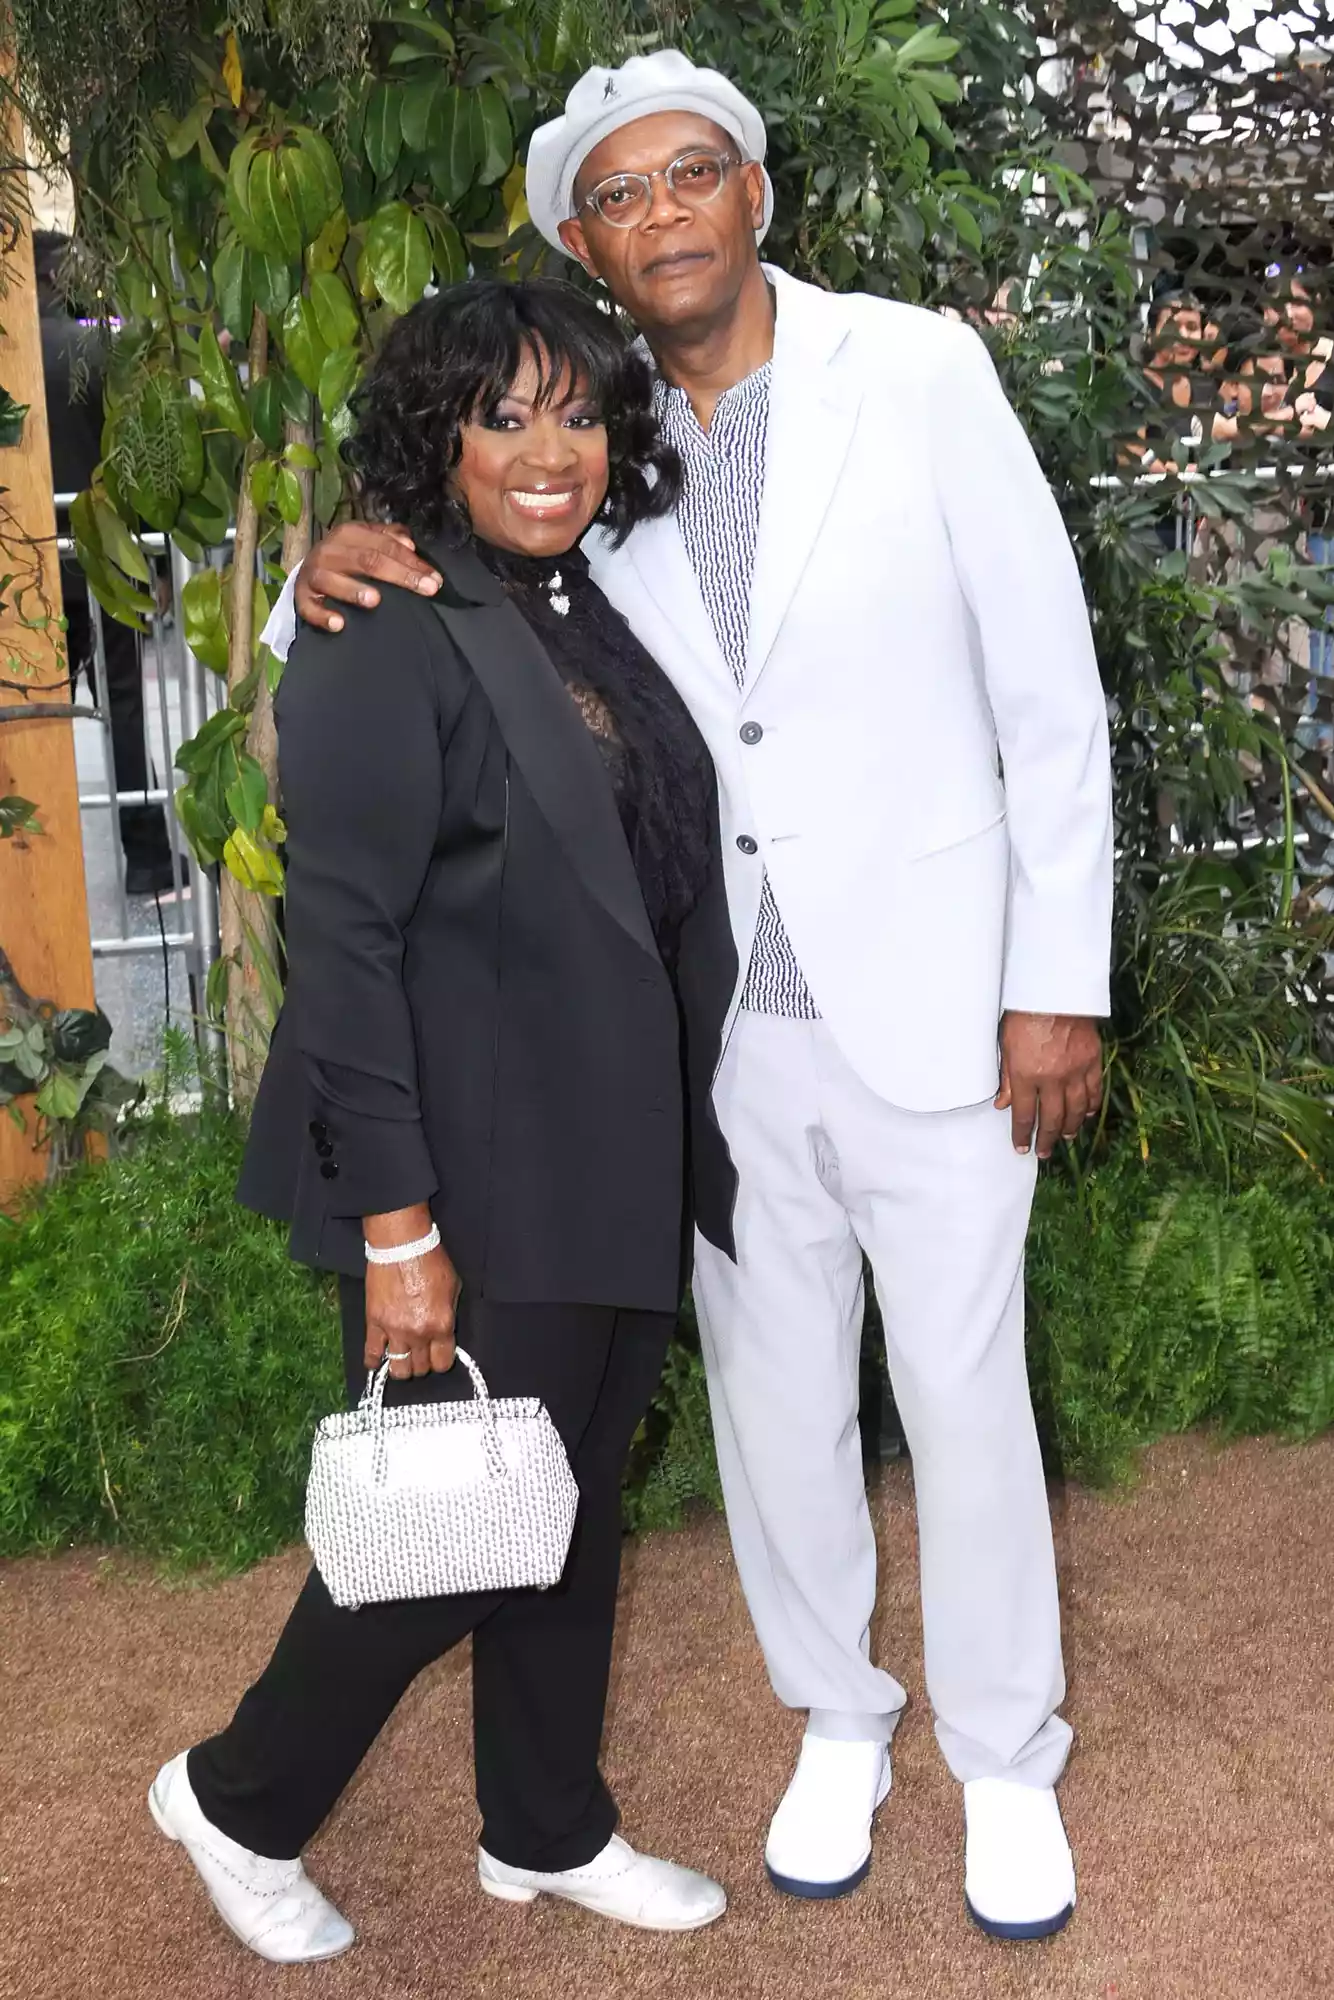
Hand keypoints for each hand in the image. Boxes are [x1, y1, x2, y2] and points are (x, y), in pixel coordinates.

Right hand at [296, 521, 442, 632]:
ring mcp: (314, 574)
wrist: (308, 572)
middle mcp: (329, 551)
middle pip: (367, 561)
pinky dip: (323, 615)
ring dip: (353, 590)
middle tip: (426, 589)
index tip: (435, 580)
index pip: (385, 546)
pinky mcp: (302, 598)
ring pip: (332, 580)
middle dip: (400, 575)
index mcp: (349, 534)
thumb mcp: (366, 541)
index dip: (412, 562)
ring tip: (375, 600)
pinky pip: (310, 608)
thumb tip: (410, 543)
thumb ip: (388, 539)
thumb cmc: (347, 558)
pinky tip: (340, 624)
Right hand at [363, 1206, 460, 1379]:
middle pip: (421, 1369)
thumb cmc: (431, 1261)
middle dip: (422, 1363)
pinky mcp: (374, 1322)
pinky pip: (371, 1353)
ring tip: (403, 1357)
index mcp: (441, 1325)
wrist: (402, 1245)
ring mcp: (394, 1330)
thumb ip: (449, 1314)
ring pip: (398, 1369)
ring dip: (402, 1367)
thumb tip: (444, 1331)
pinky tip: (377, 1361)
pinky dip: (374, 1361)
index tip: (438, 1353)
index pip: (442, 1363)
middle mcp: (418, 1333)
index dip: (441, 1360)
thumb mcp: (453, 1287)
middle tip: (421, 1352)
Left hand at [995, 1012, 1102, 1158]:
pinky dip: (1091, 1106)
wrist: (1054, 991)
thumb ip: (1006, 1078)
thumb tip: (1003, 1104)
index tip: (1022, 1148)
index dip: (1023, 1135)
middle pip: (1052, 1118)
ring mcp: (1075, 1071)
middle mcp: (1052, 1079)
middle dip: (1048, 1139)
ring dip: (1071, 1127)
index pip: (1025, 1115)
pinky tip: (1087, 1114)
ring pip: (1076, 1109)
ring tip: (1066, 1137)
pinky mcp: (1092, 1061)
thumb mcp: (1005, 1046)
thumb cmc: (1024, 1014)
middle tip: (1045, 1152)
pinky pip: (1094, 1090)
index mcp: (1026, 1075)